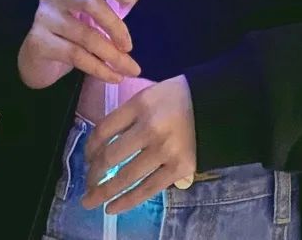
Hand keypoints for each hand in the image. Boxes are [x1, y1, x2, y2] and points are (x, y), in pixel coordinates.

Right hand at [17, 0, 140, 89]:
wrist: (39, 57)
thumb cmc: (71, 27)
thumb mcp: (93, 12)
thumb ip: (114, 2)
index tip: (129, 0)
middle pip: (90, 3)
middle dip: (115, 26)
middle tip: (129, 46)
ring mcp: (44, 15)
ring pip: (85, 35)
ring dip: (112, 55)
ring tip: (129, 68)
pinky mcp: (39, 41)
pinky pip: (75, 55)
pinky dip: (99, 68)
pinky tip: (113, 76)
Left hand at [81, 75, 196, 214]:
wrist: (215, 105)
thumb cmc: (176, 98)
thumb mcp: (149, 95)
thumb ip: (127, 115)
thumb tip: (101, 144)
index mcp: (141, 104)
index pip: (104, 129)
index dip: (90, 147)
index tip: (87, 158)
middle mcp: (151, 127)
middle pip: (111, 156)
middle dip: (93, 174)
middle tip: (86, 185)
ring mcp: (165, 150)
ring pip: (126, 177)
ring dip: (103, 193)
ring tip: (90, 201)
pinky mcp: (179, 168)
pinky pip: (147, 190)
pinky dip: (127, 202)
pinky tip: (112, 207)